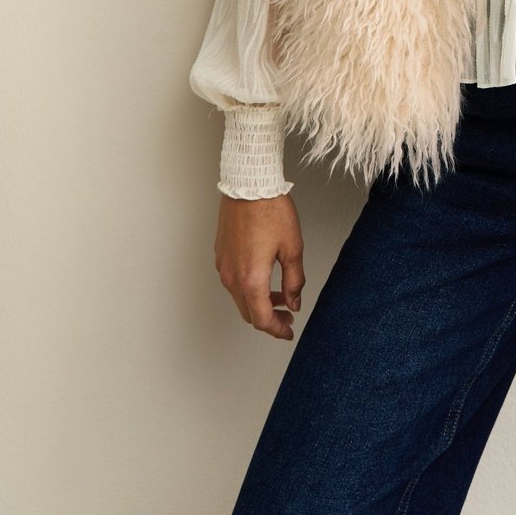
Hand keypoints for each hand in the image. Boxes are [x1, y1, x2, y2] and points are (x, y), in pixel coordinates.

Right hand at [213, 192, 305, 339]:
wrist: (248, 184)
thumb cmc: (270, 210)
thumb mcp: (293, 247)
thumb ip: (294, 280)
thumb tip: (294, 301)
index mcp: (251, 279)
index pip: (262, 319)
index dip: (277, 330)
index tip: (289, 330)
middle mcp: (232, 277)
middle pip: (248, 313)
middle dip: (269, 318)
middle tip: (288, 314)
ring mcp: (223, 266)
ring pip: (240, 298)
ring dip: (259, 302)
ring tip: (281, 293)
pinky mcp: (220, 254)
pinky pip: (233, 282)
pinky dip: (248, 288)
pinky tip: (264, 276)